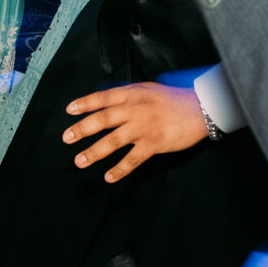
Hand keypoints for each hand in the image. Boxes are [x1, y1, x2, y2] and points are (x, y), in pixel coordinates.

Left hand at [63, 82, 207, 182]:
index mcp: (133, 95)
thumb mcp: (149, 89)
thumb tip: (108, 101)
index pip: (103, 98)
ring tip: (80, 161)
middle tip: (66, 138)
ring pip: (113, 141)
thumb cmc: (174, 99)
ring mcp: (144, 127)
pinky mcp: (154, 143)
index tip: (69, 110)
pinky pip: (133, 159)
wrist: (201, 108)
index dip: (85, 104)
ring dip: (94, 152)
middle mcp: (135, 109)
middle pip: (103, 119)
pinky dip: (120, 169)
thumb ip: (129, 95)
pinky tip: (109, 177)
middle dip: (82, 129)